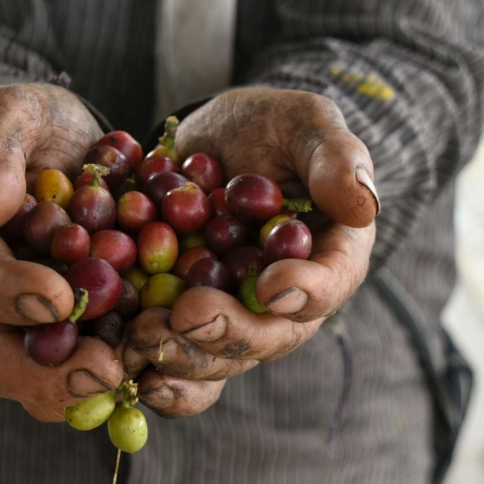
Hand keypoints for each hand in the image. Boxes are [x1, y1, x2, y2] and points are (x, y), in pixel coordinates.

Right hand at [0, 83, 122, 421]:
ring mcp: (46, 318)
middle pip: (5, 359)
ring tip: (151, 368)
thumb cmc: (29, 123)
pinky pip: (114, 353)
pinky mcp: (96, 321)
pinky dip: (146, 357)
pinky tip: (183, 351)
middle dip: (52, 377)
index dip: (8, 296)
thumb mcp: (9, 113)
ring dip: (104, 381)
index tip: (58, 298)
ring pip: (60, 373)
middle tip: (104, 373)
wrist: (68, 142)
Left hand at [126, 88, 377, 417]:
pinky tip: (119, 355)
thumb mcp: (309, 125)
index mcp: (328, 257)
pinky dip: (147, 358)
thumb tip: (364, 205)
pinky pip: (172, 350)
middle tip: (188, 316)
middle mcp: (285, 299)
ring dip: (180, 355)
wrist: (216, 139)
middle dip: (229, 336)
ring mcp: (234, 312)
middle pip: (268, 337)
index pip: (331, 285)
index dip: (307, 294)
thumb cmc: (276, 127)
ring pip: (216, 356)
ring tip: (142, 337)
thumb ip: (337, 158)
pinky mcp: (185, 312)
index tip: (272, 286)